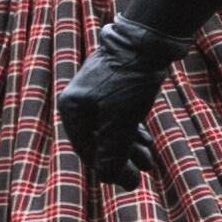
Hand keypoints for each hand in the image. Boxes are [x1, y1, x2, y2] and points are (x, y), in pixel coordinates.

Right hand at [51, 13, 174, 191]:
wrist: (147, 39)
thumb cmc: (128, 81)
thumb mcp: (119, 122)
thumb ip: (111, 152)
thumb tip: (106, 179)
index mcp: (72, 108)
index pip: (86, 149)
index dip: (107, 169)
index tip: (128, 182)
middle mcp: (80, 100)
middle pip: (99, 139)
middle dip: (122, 158)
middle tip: (142, 174)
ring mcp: (97, 92)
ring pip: (112, 128)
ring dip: (130, 147)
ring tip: (149, 160)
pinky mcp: (114, 85)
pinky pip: (120, 115)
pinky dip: (132, 130)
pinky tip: (145, 142)